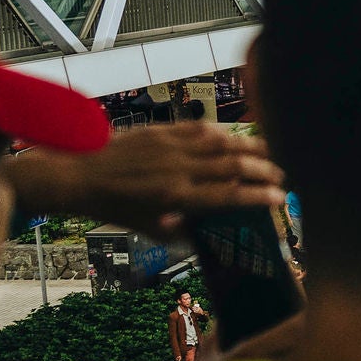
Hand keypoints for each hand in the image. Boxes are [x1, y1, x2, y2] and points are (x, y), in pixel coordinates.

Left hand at [7, 121, 285, 238]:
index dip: (257, 197)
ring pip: (222, 143)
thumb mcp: (148, 230)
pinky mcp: (162, 131)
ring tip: (268, 154)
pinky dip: (223, 133)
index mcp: (175, 198)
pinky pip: (201, 129)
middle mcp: (178, 169)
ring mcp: (171, 146)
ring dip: (249, 149)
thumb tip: (208, 230)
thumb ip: (181, 231)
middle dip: (262, 171)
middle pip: (233, 166)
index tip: (278, 199)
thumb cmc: (114, 208)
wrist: (79, 175)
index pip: (227, 196)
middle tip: (280, 177)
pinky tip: (235, 137)